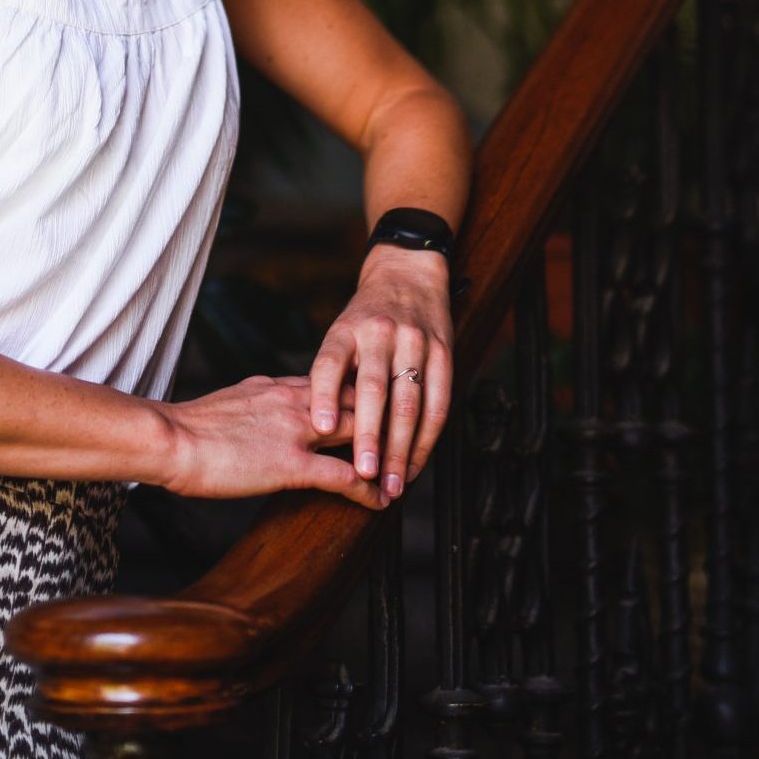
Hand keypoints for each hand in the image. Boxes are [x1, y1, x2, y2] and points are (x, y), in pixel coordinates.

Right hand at [156, 375, 388, 506]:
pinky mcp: (290, 465)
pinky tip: (381, 501)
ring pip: (359, 432)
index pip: (333, 383)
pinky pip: (344, 476)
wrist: (168, 438)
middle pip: (357, 400)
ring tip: (405, 469)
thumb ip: (256, 404)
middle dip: (385, 416)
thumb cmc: (186, 427)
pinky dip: (369, 489)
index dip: (360, 395)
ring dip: (385, 450)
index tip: (379, 407)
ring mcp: (295, 431)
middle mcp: (293, 400)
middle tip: (408, 435)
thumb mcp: (229, 402)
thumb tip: (264, 411)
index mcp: (277, 386)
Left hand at [308, 247, 452, 499]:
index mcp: (346, 329)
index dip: (325, 395)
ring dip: (402, 449)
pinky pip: (438, 404)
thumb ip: (332, 374)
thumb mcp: (340, 333)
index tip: (320, 428)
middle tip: (363, 474)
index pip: (330, 362)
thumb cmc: (365, 317)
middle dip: (369, 436)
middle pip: (374, 389)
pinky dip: (427, 439)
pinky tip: (416, 464)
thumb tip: (314, 428)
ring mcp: (415, 342)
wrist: (407, 273)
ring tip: (392, 484)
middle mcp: (380, 333)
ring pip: (409, 402)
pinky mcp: (444, 353)